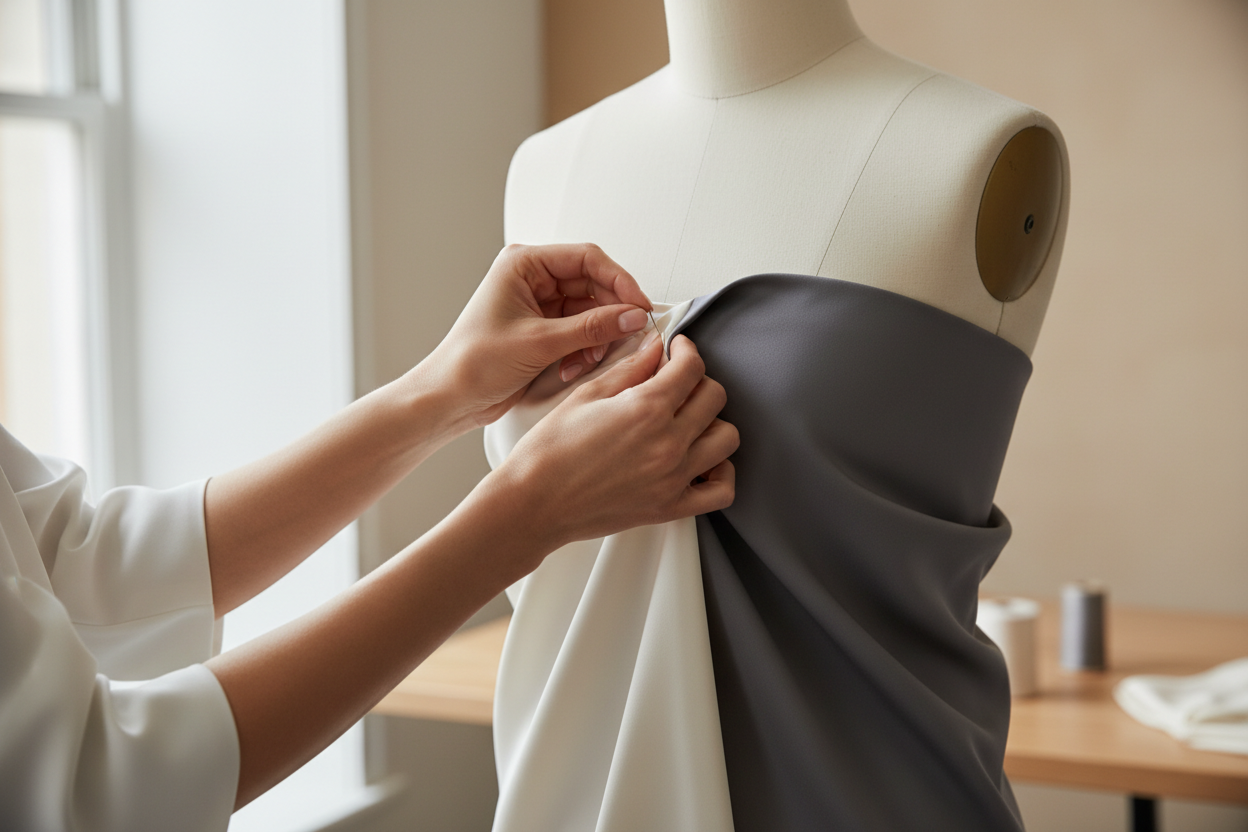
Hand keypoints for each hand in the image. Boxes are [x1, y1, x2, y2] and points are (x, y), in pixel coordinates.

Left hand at [427, 243, 654, 428]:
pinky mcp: (543, 329)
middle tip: (630, 333)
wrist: (450, 398)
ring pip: (590, 311)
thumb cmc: (472, 363)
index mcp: (522, 264)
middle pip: (593, 285)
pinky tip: (574, 366)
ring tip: (591, 358)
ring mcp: (538, 304)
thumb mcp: (539, 343)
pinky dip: (584, 349)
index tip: (639, 305)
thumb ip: (591, 328)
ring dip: (596, 337)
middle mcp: (532, 279)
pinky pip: (580, 331)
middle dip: (610, 314)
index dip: (619, 280)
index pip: (586, 259)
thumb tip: (632, 316)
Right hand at [491, 333, 738, 557]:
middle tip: (678, 383)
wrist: (534, 503)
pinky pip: (722, 490)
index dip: (687, 351)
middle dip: (698, 382)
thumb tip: (655, 349)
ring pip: (726, 439)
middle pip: (715, 398)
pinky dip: (721, 472)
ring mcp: (673, 478)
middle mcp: (668, 443)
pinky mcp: (670, 507)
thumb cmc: (550, 451)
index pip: (692, 368)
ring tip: (688, 421)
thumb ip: (629, 369)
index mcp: (646, 409)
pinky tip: (702, 461)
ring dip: (713, 423)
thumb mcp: (586, 395)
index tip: (678, 351)